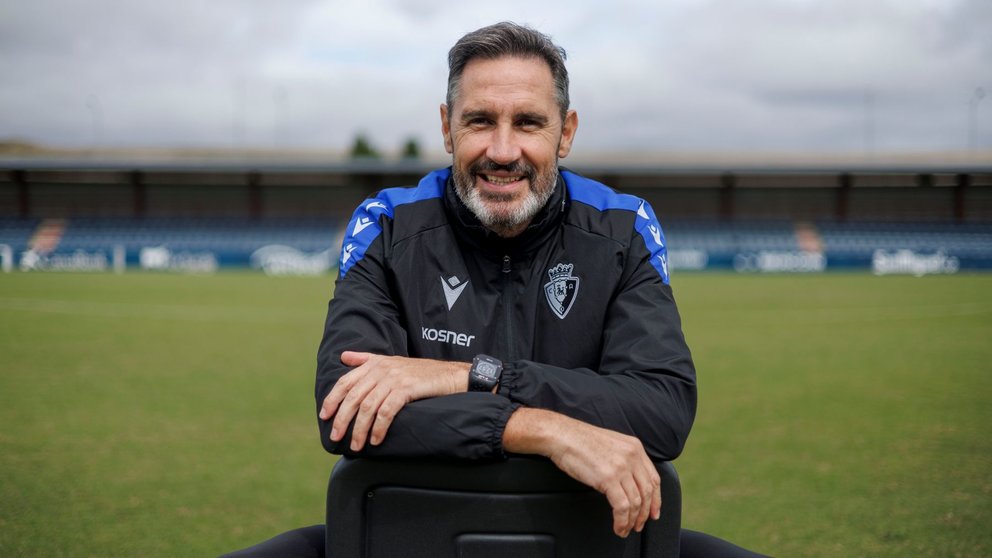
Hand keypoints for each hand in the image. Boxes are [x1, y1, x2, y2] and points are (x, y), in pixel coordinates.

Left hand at [319, 351, 468, 450]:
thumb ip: (366, 359)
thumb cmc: (421, 372)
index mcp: (374, 364)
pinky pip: (386, 412)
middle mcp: (381, 369)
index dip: (332, 399)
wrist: (450, 375)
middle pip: (353, 397)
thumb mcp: (391, 361)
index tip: (324, 416)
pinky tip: (376, 440)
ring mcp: (394, 378)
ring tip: (356, 445)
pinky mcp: (406, 389)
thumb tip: (343, 356)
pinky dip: (379, 428)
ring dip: (359, 429)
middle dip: (342, 419)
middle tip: (337, 438)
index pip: (345, 381)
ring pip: (368, 407)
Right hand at [503, 408, 660, 537]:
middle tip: (639, 525)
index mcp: (635, 447)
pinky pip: (622, 507)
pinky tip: (618, 526)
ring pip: (636, 502)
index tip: (654, 512)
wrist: (562, 435)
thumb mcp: (610, 444)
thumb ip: (624, 459)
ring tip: (625, 529)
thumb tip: (628, 482)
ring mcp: (621, 467)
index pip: (654, 478)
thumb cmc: (579, 440)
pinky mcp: (608, 478)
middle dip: (645, 513)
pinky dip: (622, 521)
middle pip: (647, 492)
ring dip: (632, 520)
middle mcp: (632, 457)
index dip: (656, 499)